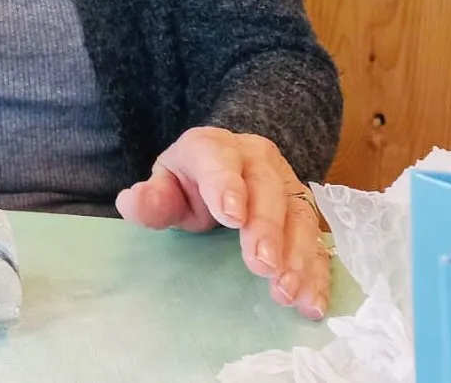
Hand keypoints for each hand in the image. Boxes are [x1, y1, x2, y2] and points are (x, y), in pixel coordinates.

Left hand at [114, 126, 329, 319]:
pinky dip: (318, 273)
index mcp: (213, 147)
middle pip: (266, 187)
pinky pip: (318, 241)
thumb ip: (151, 197)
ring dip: (298, 255)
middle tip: (261, 265)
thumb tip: (132, 203)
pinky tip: (312, 302)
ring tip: (287, 292)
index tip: (231, 216)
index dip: (225, 184)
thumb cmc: (190, 182)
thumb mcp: (165, 186)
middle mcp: (256, 159)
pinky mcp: (305, 213)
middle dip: (266, 225)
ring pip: (299, 214)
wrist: (224, 170)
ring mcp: (286, 183)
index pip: (218, 159)